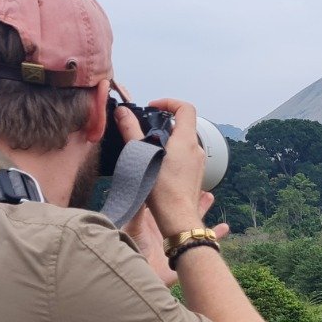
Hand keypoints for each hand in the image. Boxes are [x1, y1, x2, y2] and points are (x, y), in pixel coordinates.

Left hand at [123, 192, 225, 285]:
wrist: (142, 278)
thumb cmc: (132, 251)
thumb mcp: (131, 227)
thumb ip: (137, 209)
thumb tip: (142, 186)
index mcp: (152, 220)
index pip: (163, 200)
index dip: (171, 189)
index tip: (178, 176)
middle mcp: (166, 227)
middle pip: (181, 208)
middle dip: (189, 196)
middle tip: (197, 182)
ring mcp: (177, 239)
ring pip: (193, 221)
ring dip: (202, 209)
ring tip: (210, 196)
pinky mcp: (187, 251)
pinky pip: (204, 242)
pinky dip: (215, 235)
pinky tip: (224, 227)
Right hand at [125, 97, 205, 234]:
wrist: (177, 219)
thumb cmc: (162, 191)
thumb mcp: (142, 156)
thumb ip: (132, 131)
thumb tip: (123, 112)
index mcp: (186, 140)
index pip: (185, 108)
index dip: (169, 102)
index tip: (153, 107)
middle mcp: (196, 150)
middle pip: (184, 125)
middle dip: (164, 123)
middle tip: (146, 129)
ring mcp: (198, 163)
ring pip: (184, 142)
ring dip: (167, 140)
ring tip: (149, 149)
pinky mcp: (196, 175)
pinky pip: (185, 157)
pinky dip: (172, 153)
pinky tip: (157, 165)